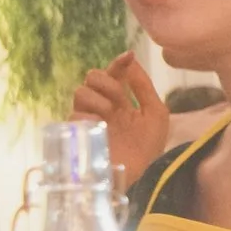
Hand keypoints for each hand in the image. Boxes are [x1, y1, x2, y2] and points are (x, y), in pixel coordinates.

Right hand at [72, 52, 166, 186]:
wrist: (136, 173)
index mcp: (121, 100)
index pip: (115, 74)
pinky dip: (87, 116)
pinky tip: (99, 125)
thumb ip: (144, 87)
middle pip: (92, 76)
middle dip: (106, 81)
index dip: (119, 63)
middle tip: (118, 97)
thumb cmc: (147, 147)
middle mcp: (102, 105)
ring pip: (80, 92)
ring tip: (110, 115)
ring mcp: (88, 118)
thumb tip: (131, 61)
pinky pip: (74, 114)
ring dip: (98, 99)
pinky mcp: (77, 132)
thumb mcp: (156, 114)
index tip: (128, 57)